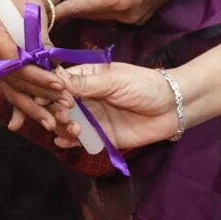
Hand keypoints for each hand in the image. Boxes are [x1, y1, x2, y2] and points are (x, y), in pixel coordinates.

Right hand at [0, 4, 71, 135]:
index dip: (36, 76)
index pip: (13, 62)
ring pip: (11, 90)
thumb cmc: (23, 2)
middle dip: (40, 94)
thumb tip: (53, 66)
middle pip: (13, 80)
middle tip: (64, 103)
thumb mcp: (34, 16)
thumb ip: (41, 43)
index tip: (59, 84)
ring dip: (33, 107)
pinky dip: (22, 107)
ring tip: (52, 122)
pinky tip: (24, 123)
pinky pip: (11, 91)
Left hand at [54, 0, 218, 28]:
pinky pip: (113, 15)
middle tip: (48, 3)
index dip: (60, 9)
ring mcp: (134, 20)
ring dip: (85, 8)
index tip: (41, 12)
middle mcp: (126, 16)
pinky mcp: (140, 18)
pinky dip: (100, 8)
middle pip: (89, 14)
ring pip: (101, 16)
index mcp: (118, 1)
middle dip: (70, 9)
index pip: (81, 8)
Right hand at [60, 62, 183, 150]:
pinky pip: (79, 140)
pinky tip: (65, 141)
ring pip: (64, 123)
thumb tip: (55, 80)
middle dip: (53, 110)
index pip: (57, 83)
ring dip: (62, 126)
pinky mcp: (100, 137)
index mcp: (85, 78)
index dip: (48, 89)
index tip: (49, 96)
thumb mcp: (113, 79)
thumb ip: (84, 83)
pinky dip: (68, 141)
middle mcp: (84, 98)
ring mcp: (91, 118)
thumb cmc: (144, 85)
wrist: (172, 108)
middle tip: (63, 114)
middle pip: (56, 105)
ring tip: (74, 129)